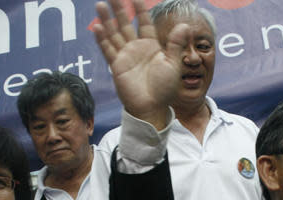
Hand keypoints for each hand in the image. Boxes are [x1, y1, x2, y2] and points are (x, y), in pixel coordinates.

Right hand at [93, 0, 189, 128]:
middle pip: (126, 23)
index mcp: (151, 46)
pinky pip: (108, 50)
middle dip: (119, 9)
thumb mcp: (173, 64)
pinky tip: (97, 27)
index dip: (140, 9)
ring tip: (100, 5)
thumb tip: (185, 25)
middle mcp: (136, 48)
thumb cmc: (165, 88)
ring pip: (114, 33)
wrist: (152, 106)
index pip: (144, 22)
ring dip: (107, 20)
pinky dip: (102, 39)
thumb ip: (176, 44)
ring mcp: (125, 56)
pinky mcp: (117, 66)